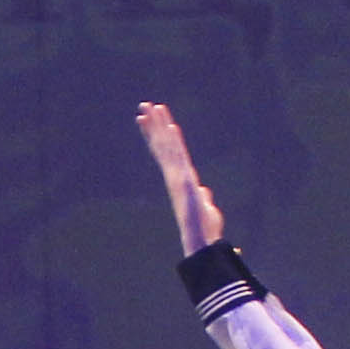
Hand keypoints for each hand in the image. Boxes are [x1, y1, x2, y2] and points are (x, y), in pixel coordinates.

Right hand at [132, 101, 226, 253]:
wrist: (201, 242)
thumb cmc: (204, 229)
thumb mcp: (205, 208)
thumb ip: (203, 197)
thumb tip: (204, 192)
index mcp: (179, 179)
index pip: (165, 152)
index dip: (155, 135)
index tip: (146, 120)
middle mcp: (175, 176)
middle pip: (162, 144)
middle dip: (153, 125)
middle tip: (144, 105)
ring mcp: (178, 178)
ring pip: (168, 147)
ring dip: (159, 127)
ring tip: (151, 108)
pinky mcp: (185, 183)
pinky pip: (179, 159)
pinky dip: (174, 144)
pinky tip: (171, 129)